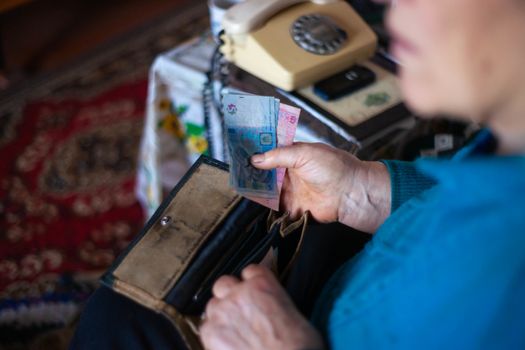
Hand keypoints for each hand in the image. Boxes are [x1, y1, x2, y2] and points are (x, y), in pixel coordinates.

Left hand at [200, 265, 323, 349]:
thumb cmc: (297, 347)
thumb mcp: (295, 314)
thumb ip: (276, 303)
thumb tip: (272, 311)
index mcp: (263, 283)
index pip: (250, 270)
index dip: (251, 283)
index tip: (253, 291)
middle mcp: (240, 293)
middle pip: (224, 284)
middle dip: (230, 295)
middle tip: (240, 312)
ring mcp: (223, 312)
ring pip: (213, 305)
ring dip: (220, 315)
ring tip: (233, 332)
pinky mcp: (211, 333)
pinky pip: (206, 327)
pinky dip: (215, 335)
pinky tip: (228, 345)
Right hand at [251, 142, 390, 232]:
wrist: (350, 194)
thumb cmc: (333, 168)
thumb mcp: (304, 154)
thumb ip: (278, 156)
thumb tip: (255, 159)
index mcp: (293, 155)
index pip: (270, 151)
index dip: (256, 150)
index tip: (239, 149)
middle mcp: (289, 173)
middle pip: (264, 171)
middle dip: (251, 170)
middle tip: (234, 168)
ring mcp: (290, 190)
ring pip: (265, 189)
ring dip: (254, 187)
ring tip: (237, 183)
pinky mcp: (291, 208)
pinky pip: (272, 207)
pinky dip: (262, 205)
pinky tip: (248, 200)